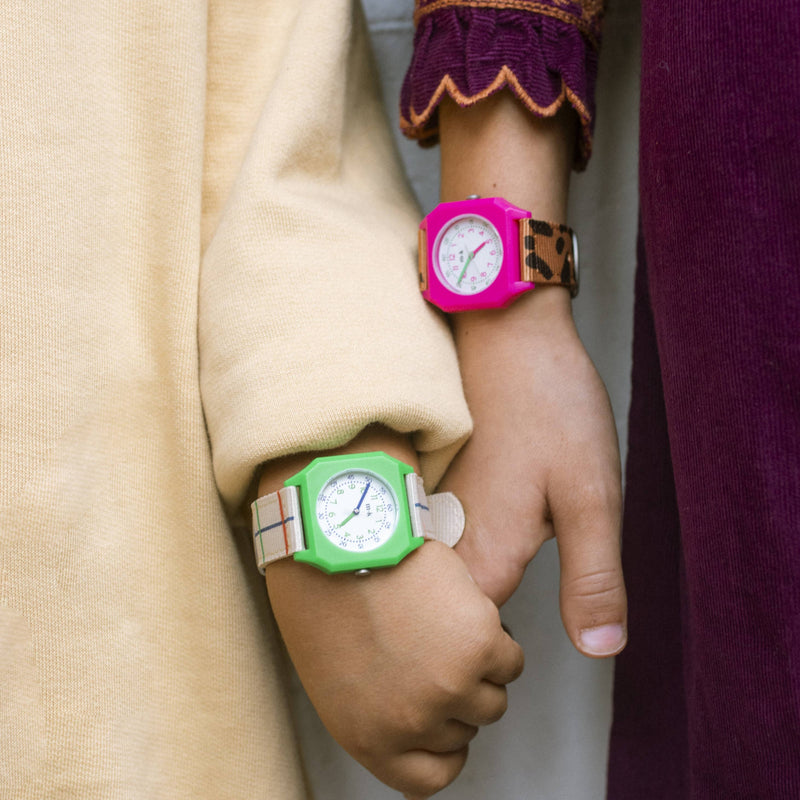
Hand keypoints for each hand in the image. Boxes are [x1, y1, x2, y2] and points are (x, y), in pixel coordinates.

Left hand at [267, 543, 523, 796]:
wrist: (338, 539)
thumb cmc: (328, 597)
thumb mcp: (338, 681)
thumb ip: (379, 720)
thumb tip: (412, 750)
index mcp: (370, 738)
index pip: (430, 778)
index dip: (444, 747)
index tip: (446, 721)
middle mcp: (411, 722)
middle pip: (466, 731)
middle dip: (457, 694)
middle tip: (435, 650)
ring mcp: (448, 686)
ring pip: (493, 700)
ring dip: (480, 669)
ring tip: (448, 628)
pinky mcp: (478, 644)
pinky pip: (511, 662)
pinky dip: (498, 641)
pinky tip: (467, 613)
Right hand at [439, 289, 626, 656]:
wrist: (505, 335)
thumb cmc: (550, 407)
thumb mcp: (592, 495)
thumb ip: (594, 578)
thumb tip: (600, 649)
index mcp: (484, 556)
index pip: (478, 647)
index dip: (498, 658)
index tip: (516, 651)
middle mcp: (444, 543)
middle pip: (449, 619)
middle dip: (475, 629)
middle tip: (515, 591)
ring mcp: (432, 514)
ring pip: (441, 582)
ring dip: (464, 589)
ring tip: (504, 554)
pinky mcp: (433, 491)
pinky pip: (437, 545)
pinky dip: (457, 551)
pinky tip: (490, 521)